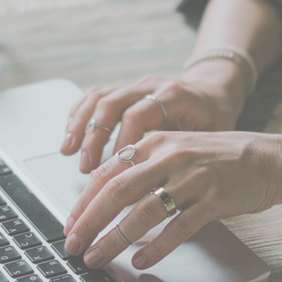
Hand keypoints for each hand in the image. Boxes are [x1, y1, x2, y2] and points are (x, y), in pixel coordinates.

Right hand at [60, 64, 246, 173]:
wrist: (214, 94)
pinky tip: (69, 136)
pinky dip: (78, 115)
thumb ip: (184, 160)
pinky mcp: (124, 91)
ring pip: (98, 98)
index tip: (116, 171)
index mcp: (174, 96)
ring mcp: (134, 86)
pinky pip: (94, 96)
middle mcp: (150, 86)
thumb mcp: (209, 139)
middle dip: (94, 138)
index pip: (138, 115)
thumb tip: (158, 194)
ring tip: (67, 152)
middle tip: (86, 168)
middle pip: (111, 103)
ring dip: (80, 126)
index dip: (122, 143)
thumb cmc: (214, 121)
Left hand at [63, 130, 281, 268]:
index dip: (83, 202)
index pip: (107, 173)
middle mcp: (170, 157)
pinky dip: (156, 248)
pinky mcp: (213, 200)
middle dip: (89, 222)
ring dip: (115, 239)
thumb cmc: (219, 159)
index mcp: (156, 143)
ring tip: (99, 258)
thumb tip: (105, 198)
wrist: (268, 159)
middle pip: (117, 192)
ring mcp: (192, 179)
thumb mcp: (176, 151)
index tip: (70, 225)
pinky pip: (178, 228)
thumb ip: (144, 168)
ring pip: (143, 212)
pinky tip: (140, 261)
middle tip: (73, 245)